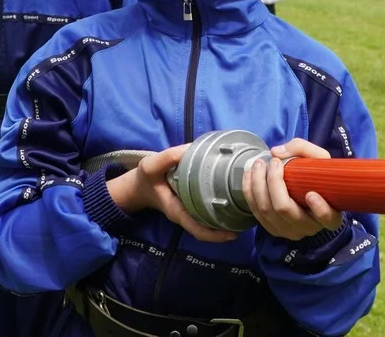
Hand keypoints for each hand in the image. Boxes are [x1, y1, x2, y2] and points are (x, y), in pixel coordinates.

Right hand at [107, 145, 235, 243]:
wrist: (138, 186)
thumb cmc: (145, 178)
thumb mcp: (151, 165)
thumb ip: (168, 157)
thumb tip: (191, 148)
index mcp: (176, 211)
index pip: (196, 229)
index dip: (214, 236)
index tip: (232, 235)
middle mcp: (183, 215)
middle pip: (205, 231)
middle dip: (224, 232)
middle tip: (246, 222)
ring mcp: (187, 213)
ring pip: (206, 225)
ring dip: (223, 224)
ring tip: (243, 216)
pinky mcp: (189, 207)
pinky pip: (205, 215)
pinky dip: (217, 214)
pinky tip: (231, 204)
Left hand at [243, 139, 342, 240]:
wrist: (308, 189)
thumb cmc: (317, 176)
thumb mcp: (319, 158)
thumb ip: (302, 149)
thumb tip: (276, 153)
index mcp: (330, 215)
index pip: (327, 218)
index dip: (320, 209)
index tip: (311, 194)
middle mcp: (310, 227)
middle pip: (285, 209)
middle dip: (273, 182)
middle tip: (273, 162)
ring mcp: (290, 231)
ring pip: (267, 211)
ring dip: (258, 184)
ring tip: (258, 165)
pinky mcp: (273, 229)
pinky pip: (256, 213)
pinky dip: (250, 191)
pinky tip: (250, 175)